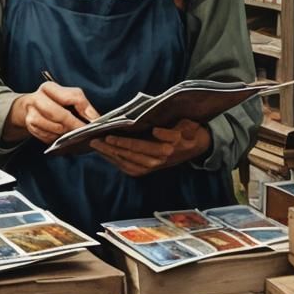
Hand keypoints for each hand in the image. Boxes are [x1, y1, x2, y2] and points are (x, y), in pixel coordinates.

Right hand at [4, 80, 99, 144]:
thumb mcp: (67, 96)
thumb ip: (82, 105)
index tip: (95, 121)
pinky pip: (48, 137)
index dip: (84, 109)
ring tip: (74, 135)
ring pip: (54, 128)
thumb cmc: (53, 101)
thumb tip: (95, 119)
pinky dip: (58, 138)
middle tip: (85, 132)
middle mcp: (37, 98)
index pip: (71, 96)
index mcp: (49, 88)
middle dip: (74, 125)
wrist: (29, 107)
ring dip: (66, 134)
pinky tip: (62, 137)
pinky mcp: (30, 127)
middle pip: (59, 114)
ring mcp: (31, 114)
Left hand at [90, 119, 210, 176]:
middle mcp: (161, 158)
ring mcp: (154, 165)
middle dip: (113, 146)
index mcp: (170, 146)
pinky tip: (104, 153)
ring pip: (128, 162)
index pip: (145, 144)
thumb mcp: (189, 124)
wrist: (197, 146)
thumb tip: (158, 131)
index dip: (127, 142)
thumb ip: (177, 128)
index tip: (112, 135)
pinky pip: (129, 168)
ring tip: (96, 145)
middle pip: (133, 153)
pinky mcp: (149, 169)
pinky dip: (116, 161)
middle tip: (97, 138)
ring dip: (111, 154)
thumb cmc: (189, 130)